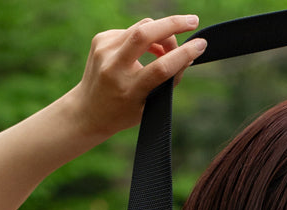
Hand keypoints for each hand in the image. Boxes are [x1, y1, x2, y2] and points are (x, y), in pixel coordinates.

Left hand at [69, 16, 207, 139]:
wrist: (86, 111)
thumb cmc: (123, 112)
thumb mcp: (148, 105)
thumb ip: (167, 81)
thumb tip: (188, 54)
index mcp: (128, 90)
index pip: (159, 68)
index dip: (182, 55)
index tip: (200, 46)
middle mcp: (113, 67)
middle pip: (145, 33)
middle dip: (173, 24)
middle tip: (194, 21)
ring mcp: (104, 50)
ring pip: (142, 28)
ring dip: (161, 34)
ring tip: (168, 49)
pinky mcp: (100, 39)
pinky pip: (131, 31)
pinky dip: (144, 38)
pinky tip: (144, 52)